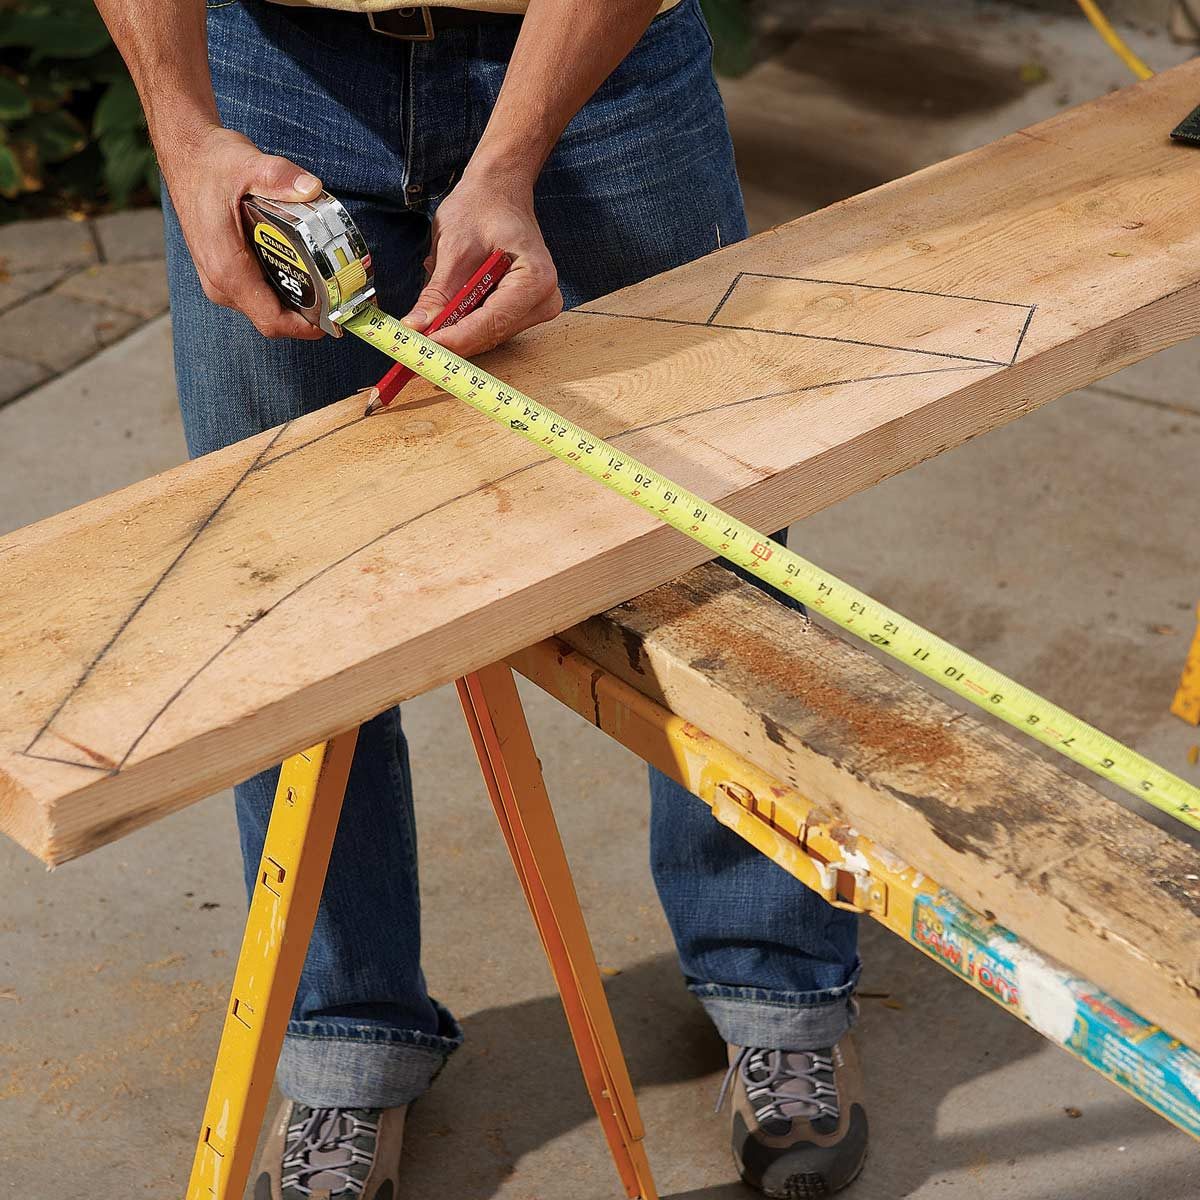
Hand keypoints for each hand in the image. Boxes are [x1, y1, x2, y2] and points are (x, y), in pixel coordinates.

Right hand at [159, 126, 325, 339]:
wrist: (185, 154)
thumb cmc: (211, 163)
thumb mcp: (248, 165)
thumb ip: (279, 177)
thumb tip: (311, 188)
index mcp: (226, 268)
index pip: (270, 319)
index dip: (304, 328)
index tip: (332, 322)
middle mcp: (220, 282)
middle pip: (270, 319)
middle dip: (306, 316)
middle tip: (337, 301)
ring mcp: (218, 280)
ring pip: (264, 309)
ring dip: (294, 304)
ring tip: (325, 287)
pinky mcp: (222, 272)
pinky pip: (256, 295)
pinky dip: (281, 291)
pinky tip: (302, 273)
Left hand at [402, 172, 562, 356]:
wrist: (499, 193)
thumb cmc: (482, 208)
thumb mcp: (452, 247)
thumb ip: (437, 293)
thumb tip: (416, 328)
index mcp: (536, 278)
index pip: (492, 321)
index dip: (456, 337)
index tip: (424, 346)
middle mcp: (544, 300)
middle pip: (492, 334)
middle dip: (452, 339)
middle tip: (414, 344)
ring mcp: (537, 308)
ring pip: (489, 336)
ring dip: (456, 334)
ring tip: (425, 327)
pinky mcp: (524, 312)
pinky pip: (489, 328)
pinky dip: (463, 326)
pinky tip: (444, 317)